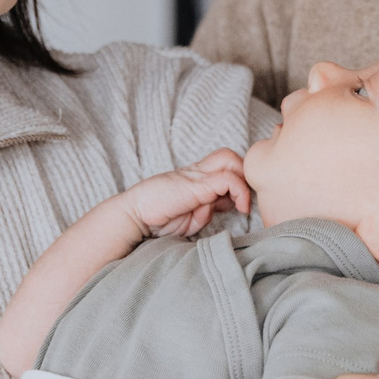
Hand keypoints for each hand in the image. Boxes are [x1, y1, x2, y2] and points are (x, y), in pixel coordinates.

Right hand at [119, 150, 251, 238]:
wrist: (134, 217)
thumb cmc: (158, 222)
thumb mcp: (189, 219)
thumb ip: (206, 211)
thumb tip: (223, 207)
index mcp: (193, 178)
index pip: (222, 166)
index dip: (236, 180)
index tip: (239, 204)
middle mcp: (196, 172)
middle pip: (228, 156)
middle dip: (243, 174)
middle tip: (244, 199)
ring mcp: (196, 176)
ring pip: (230, 159)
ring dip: (243, 180)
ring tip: (243, 204)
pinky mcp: (196, 185)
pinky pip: (228, 179)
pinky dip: (240, 191)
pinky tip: (239, 208)